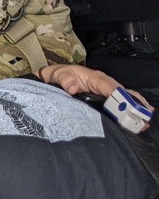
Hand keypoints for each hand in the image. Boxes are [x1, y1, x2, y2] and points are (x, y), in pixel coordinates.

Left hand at [39, 63, 153, 111]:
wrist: (57, 78)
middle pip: (124, 94)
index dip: (119, 97)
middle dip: (133, 105)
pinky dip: (130, 111)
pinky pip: (122, 104)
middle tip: (142, 118)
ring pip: (126, 99)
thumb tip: (73, 88)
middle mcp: (106, 84)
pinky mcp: (107, 98)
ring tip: (142, 123)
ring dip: (135, 109)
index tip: (126, 107)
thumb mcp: (60, 75)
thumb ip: (65, 80)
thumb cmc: (61, 75)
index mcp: (96, 78)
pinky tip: (136, 122)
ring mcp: (108, 91)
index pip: (111, 87)